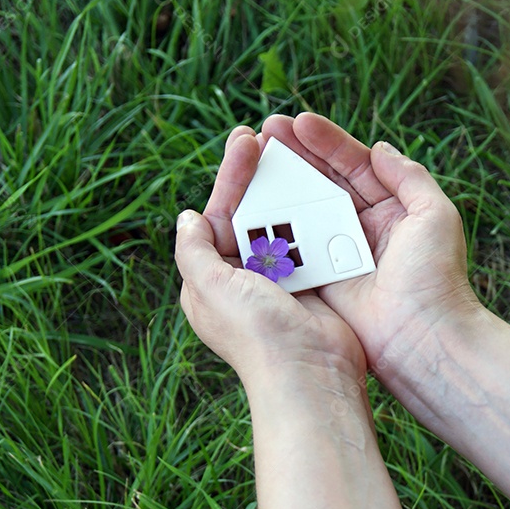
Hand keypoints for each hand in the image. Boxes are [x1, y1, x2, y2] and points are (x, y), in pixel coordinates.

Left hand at [176, 128, 364, 381]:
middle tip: (268, 134)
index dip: (231, 177)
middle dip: (258, 176)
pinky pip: (312, 242)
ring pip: (282, 223)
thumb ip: (193, 250)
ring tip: (296, 156)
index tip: (245, 143)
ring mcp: (280, 282)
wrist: (310, 374)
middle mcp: (243, 279)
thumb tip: (187, 217)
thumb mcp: (209, 287)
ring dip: (289, 192)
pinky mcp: (313, 285)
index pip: (219, 215)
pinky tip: (322, 192)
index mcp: (212, 279)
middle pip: (251, 213)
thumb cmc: (257, 335)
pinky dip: (315, 218)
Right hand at [204, 113, 482, 369]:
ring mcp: (340, 255)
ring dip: (279, 186)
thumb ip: (409, 177)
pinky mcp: (322, 282)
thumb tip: (380, 148)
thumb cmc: (436, 277)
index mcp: (393, 211)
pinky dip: (274, 227)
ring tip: (253, 158)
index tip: (299, 121)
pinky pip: (293, 249)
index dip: (328, 143)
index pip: (355, 167)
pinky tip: (252, 204)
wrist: (424, 338)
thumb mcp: (435, 215)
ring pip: (305, 211)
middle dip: (296, 156)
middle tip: (265, 131)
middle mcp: (364, 230)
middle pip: (324, 184)